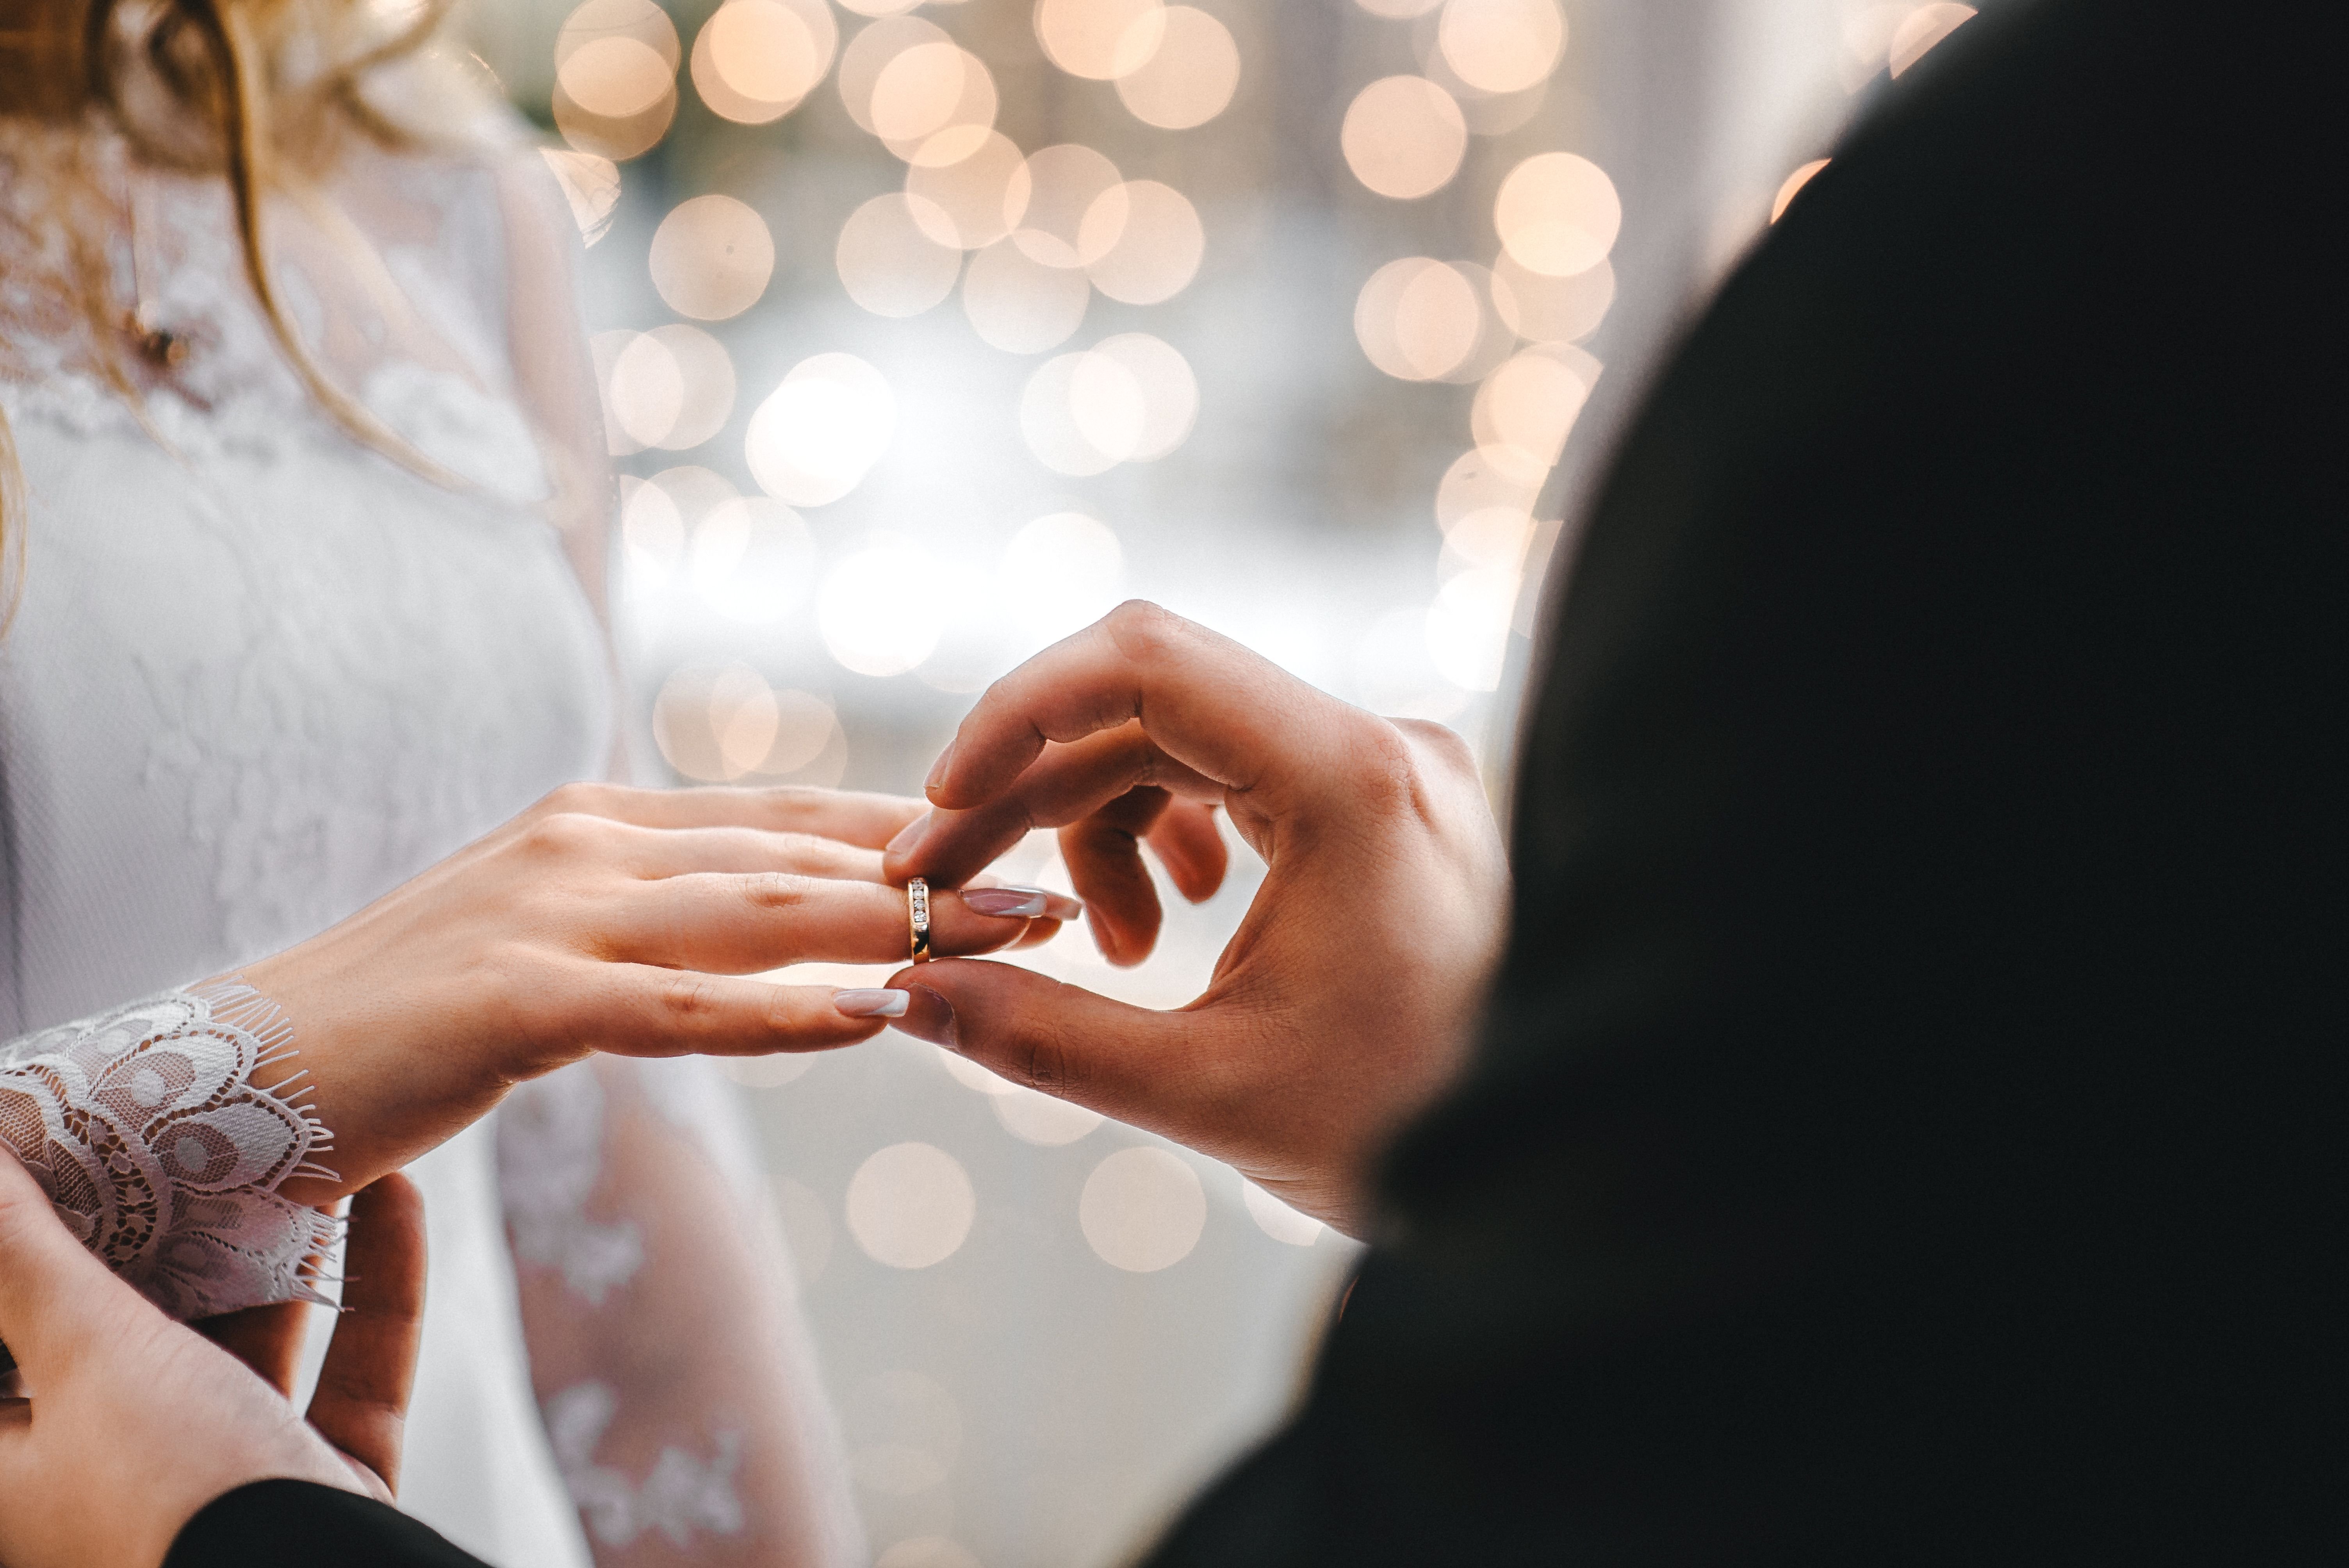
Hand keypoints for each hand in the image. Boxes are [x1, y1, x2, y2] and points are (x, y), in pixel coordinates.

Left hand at [0, 1151, 425, 1567]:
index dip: (29, 1247)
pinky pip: (346, 1374)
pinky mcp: (320, 1487)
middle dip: (175, 1232)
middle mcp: (109, 1479)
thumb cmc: (176, 1500)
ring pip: (246, 1349)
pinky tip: (399, 1197)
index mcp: (15, 1470)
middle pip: (129, 1333)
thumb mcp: (90, 1357)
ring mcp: (224, 1486)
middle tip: (196, 1128)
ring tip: (306, 1150)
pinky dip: (376, 1290)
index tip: (69, 1151)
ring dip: (283, 1254)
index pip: (2, 1339)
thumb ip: (25, 1260)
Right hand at [240, 783, 1078, 1202]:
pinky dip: (783, 1012)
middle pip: (797, 854)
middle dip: (941, 869)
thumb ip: (655, 916)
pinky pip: (677, 1009)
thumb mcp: (554, 938)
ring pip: (759, 915)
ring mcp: (547, 913)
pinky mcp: (513, 1000)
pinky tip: (876, 1013)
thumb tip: (773, 917)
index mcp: (600, 820)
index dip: (912, 827)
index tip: (1026, 838)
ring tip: (1012, 939)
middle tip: (1063, 889)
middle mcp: (585, 841)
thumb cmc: (412, 1015)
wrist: (244, 1067)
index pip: (788, 816)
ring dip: (900, 925)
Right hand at [882, 603, 1507, 1234]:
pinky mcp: (1382, 801)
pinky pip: (1239, 776)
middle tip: (948, 890)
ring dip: (1103, 829)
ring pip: (1185, 741)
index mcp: (1350, 780)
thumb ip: (1039, 1033)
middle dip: (1035, 790)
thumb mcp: (1204, 1090)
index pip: (1145, 659)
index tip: (943, 803)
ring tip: (1108, 952)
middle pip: (1150, 703)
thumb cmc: (1404, 1128)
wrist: (1546, 1164)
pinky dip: (1170, 836)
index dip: (1019, 711)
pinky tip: (1166, 931)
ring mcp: (1386, 767)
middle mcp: (1377, 744)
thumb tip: (899, 993)